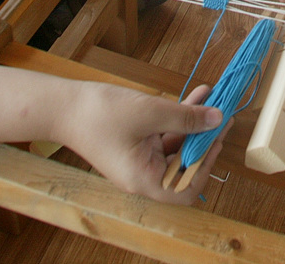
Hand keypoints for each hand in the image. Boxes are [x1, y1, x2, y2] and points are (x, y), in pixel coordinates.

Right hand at [69, 83, 227, 203]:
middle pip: (184, 164)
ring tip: (212, 97)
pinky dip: (179, 117)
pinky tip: (195, 95)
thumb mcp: (150, 113)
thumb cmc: (100, 114)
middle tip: (223, 115)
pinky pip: (164, 134)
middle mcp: (142, 174)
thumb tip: (217, 120)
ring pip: (176, 145)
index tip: (217, 140)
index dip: (206, 166)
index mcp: (144, 180)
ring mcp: (138, 158)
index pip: (186, 189)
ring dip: (194, 122)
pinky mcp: (134, 143)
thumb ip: (186, 118)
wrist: (62, 105)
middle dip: (204, 138)